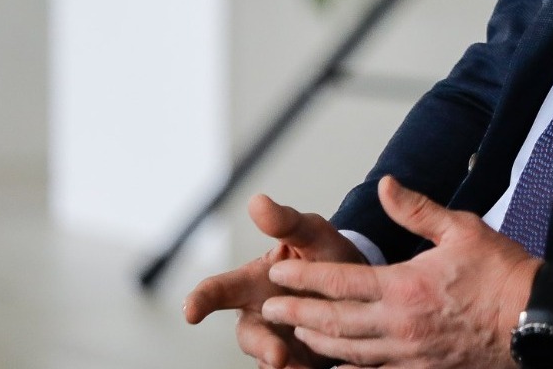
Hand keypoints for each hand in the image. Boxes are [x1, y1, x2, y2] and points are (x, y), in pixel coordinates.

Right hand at [185, 193, 366, 367]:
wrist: (362, 284)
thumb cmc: (325, 254)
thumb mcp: (312, 234)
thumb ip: (286, 223)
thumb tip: (257, 201)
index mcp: (252, 284)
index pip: (218, 291)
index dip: (200, 301)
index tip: (190, 311)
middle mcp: (259, 317)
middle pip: (248, 336)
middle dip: (261, 346)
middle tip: (277, 355)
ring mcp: (279, 342)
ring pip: (271, 361)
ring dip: (284, 364)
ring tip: (298, 364)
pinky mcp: (301, 362)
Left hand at [263, 175, 540, 368]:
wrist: (536, 318)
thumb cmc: (502, 272)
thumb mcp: (461, 228)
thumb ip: (417, 210)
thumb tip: (386, 186)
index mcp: (405, 286)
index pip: (340, 281)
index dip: (305, 277)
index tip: (278, 272)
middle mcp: (400, 324)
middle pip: (334, 323)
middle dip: (298, 315)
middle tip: (270, 310)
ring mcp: (410, 353)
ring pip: (349, 354)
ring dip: (318, 343)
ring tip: (296, 334)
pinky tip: (336, 365)